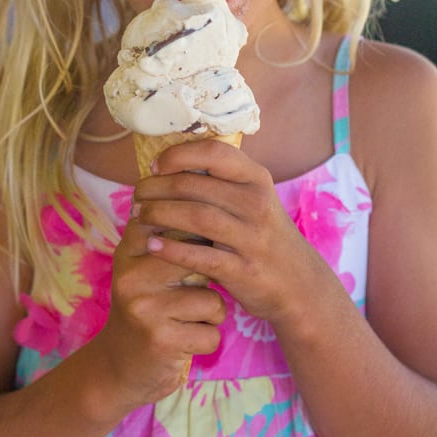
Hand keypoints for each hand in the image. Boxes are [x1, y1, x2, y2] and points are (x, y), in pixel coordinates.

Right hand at [93, 212, 225, 404]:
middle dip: (209, 275)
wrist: (118, 367)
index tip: (205, 246)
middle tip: (193, 288)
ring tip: (186, 318)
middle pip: (198, 258)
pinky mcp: (160, 340)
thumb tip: (208, 187)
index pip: (176, 222)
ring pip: (212, 299)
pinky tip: (185, 340)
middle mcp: (132, 274)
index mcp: (130, 249)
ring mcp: (144, 307)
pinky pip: (211, 332)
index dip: (202, 233)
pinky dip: (206, 339)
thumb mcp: (147, 264)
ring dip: (209, 313)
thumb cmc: (148, 306)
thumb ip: (171, 231)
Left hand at [133, 139, 311, 326]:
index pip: (214, 151)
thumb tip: (170, 163)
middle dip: (157, 188)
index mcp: (256, 179)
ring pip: (196, 217)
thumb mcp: (253, 200)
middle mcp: (256, 203)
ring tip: (138, 216)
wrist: (299, 285)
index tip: (155, 166)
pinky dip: (172, 250)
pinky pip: (201, 256)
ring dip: (159, 214)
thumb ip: (221, 181)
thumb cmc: (262, 236)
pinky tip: (152, 246)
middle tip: (137, 196)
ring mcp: (252, 238)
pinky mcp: (244, 270)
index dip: (178, 155)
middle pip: (195, 186)